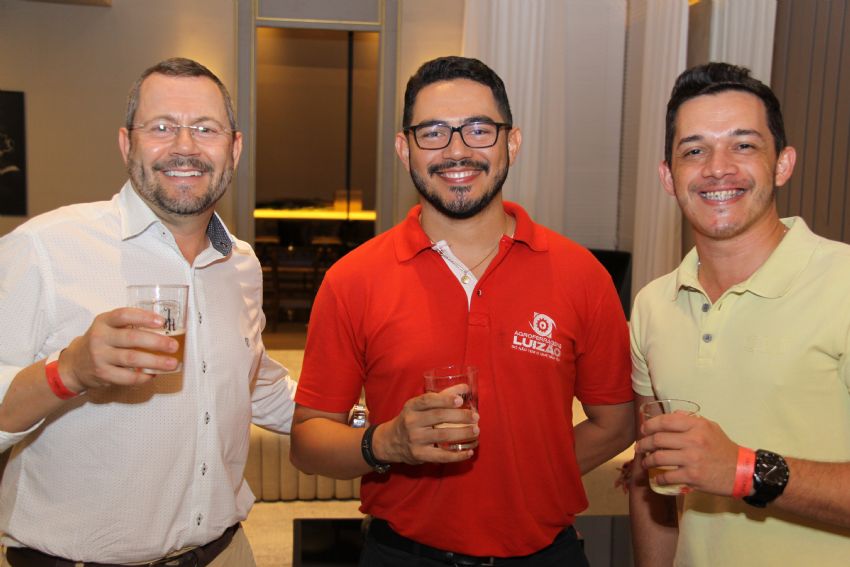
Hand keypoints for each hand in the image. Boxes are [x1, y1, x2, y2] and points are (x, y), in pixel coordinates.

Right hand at [58, 307, 179, 391]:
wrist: (75, 364)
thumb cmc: (101, 342)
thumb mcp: (108, 326)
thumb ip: (130, 324)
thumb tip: (165, 328)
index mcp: (103, 321)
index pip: (123, 315)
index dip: (143, 317)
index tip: (161, 322)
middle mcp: (100, 337)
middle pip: (131, 338)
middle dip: (156, 342)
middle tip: (173, 346)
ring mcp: (100, 357)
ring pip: (132, 359)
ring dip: (155, 361)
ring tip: (171, 363)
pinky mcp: (102, 374)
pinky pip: (127, 377)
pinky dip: (143, 376)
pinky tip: (154, 374)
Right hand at [374, 384, 479, 464]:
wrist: (391, 442)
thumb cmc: (412, 419)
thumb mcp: (419, 406)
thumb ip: (441, 396)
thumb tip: (465, 387)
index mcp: (411, 407)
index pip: (428, 400)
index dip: (445, 399)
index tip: (460, 400)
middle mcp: (411, 422)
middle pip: (438, 417)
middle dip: (460, 417)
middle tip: (476, 417)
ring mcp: (415, 440)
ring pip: (442, 435)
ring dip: (462, 433)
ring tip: (476, 431)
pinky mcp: (419, 455)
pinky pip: (441, 456)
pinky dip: (457, 455)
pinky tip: (469, 452)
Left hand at [636, 412, 737, 495]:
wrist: (742, 471)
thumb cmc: (723, 448)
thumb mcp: (710, 427)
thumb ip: (690, 421)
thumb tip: (670, 416)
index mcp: (697, 426)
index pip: (665, 421)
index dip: (650, 425)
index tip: (643, 430)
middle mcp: (693, 440)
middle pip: (658, 439)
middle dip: (643, 443)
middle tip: (640, 447)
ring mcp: (692, 459)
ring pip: (659, 458)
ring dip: (647, 461)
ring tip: (644, 462)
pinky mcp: (692, 476)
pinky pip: (667, 477)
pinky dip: (658, 478)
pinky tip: (656, 478)